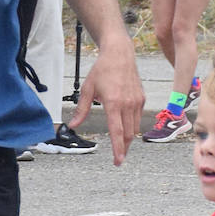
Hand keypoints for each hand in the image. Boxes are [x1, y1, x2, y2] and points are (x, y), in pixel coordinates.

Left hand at [69, 38, 144, 164]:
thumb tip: (72, 126)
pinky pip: (137, 118)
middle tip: (118, 158)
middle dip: (123, 148)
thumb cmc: (102, 70)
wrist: (119, 54)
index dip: (117, 149)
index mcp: (113, 103)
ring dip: (128, 139)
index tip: (118, 160)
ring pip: (135, 129)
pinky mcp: (141, 99)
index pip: (117, 132)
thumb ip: (81, 110)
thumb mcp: (87, 89)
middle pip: (128, 134)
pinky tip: (126, 127)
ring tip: (121, 146)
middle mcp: (127, 104)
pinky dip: (132, 126)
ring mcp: (136, 102)